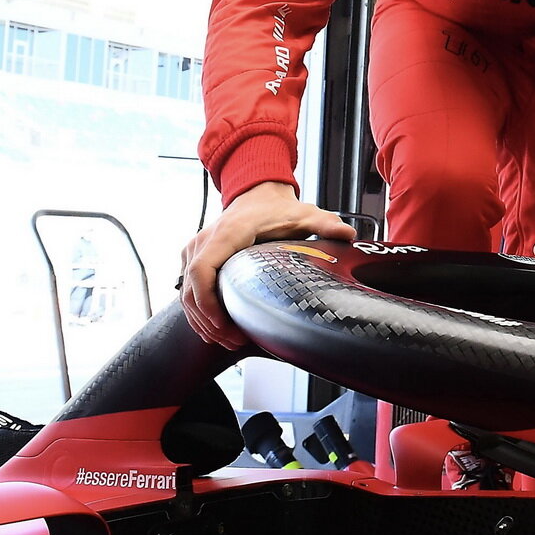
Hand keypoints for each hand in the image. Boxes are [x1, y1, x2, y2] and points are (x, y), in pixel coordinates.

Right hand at [180, 182, 355, 347]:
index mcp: (227, 233)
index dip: (208, 303)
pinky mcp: (194, 258)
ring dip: (203, 322)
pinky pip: (188, 291)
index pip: (202, 271)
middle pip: (191, 290)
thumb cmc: (277, 208)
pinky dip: (200, 313)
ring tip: (229, 341)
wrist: (257, 193)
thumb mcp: (305, 214)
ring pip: (186, 294)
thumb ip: (326, 224)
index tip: (224, 326)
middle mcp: (204, 241)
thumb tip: (348, 236)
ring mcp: (195, 250)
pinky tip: (218, 331)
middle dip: (209, 322)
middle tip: (235, 342)